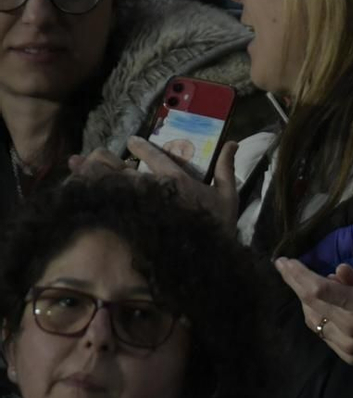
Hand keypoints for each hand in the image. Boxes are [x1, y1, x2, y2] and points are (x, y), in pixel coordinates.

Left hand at [70, 137, 239, 227]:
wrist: (209, 256)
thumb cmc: (219, 224)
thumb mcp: (228, 194)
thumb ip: (226, 167)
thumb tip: (233, 142)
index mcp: (177, 180)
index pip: (156, 157)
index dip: (141, 148)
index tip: (130, 141)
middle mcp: (156, 190)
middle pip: (124, 172)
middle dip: (103, 163)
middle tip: (83, 158)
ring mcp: (144, 208)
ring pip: (114, 189)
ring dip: (92, 178)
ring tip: (75, 169)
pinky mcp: (136, 224)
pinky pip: (112, 208)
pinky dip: (97, 199)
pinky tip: (82, 194)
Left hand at [275, 243, 352, 386]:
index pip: (320, 290)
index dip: (299, 274)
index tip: (286, 261)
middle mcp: (347, 327)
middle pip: (309, 302)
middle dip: (294, 281)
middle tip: (284, 265)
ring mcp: (344, 344)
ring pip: (312, 318)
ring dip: (305, 297)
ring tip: (305, 281)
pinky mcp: (344, 354)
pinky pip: (322, 331)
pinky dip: (316, 313)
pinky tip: (320, 303)